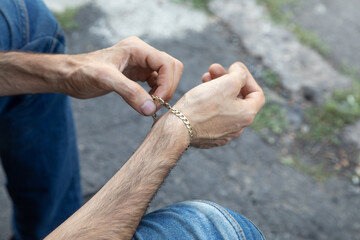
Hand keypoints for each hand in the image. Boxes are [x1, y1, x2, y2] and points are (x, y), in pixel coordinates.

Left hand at [62, 36, 182, 115]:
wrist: (68, 75)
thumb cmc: (82, 72)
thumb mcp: (105, 80)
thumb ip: (130, 93)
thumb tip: (151, 109)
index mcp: (136, 48)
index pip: (166, 63)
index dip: (167, 83)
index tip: (157, 102)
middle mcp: (141, 54)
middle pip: (171, 68)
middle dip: (168, 88)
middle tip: (154, 106)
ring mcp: (141, 64)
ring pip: (166, 76)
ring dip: (163, 92)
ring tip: (150, 106)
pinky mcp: (137, 74)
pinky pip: (157, 83)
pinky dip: (156, 93)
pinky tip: (146, 102)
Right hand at [174, 62, 264, 148]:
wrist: (177, 128)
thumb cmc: (202, 106)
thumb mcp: (227, 82)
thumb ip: (239, 74)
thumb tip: (239, 72)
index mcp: (246, 116)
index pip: (257, 93)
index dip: (247, 77)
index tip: (233, 67)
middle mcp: (238, 128)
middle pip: (238, 98)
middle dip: (227, 80)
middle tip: (213, 69)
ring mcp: (223, 134)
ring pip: (225, 106)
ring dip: (217, 89)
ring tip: (204, 78)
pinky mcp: (208, 136)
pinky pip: (213, 116)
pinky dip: (209, 103)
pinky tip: (199, 95)